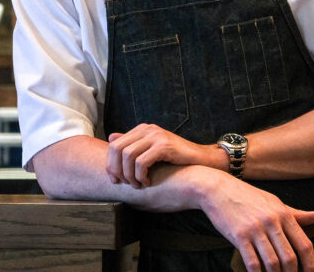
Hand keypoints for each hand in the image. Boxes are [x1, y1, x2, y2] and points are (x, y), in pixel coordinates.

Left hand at [106, 123, 223, 187]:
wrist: (203, 161)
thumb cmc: (176, 160)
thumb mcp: (152, 150)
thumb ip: (133, 144)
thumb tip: (111, 137)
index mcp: (142, 129)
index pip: (114, 144)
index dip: (110, 164)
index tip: (115, 180)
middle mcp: (147, 129)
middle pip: (117, 149)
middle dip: (116, 170)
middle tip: (123, 184)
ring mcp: (156, 136)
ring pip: (128, 156)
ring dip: (129, 175)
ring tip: (137, 185)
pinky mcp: (164, 146)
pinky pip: (141, 162)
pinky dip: (140, 175)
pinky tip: (147, 182)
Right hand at [198, 174, 313, 271]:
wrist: (217, 188)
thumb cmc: (247, 196)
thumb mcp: (274, 201)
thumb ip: (296, 214)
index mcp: (283, 214)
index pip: (304, 244)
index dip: (310, 264)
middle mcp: (271, 221)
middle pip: (289, 258)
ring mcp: (255, 229)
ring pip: (272, 263)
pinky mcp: (239, 236)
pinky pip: (252, 262)